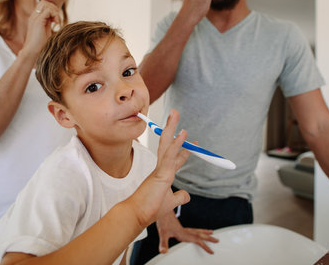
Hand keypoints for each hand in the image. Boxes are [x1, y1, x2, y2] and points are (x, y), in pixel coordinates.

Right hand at [24, 0, 61, 56]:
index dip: (52, 9)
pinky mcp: (38, 21)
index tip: (55, 20)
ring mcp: (35, 18)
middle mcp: (33, 16)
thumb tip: (55, 18)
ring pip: (46, 4)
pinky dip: (54, 15)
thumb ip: (48, 22)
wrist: (32, 51)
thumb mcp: (45, 30)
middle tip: (56, 20)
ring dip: (54, 11)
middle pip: (44, 2)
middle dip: (53, 8)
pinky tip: (55, 23)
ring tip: (56, 21)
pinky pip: (48, 10)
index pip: (43, 5)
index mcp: (35, 18)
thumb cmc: (40, 44)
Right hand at [125, 110, 190, 226]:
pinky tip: (183, 134)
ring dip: (171, 128)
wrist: (136, 215)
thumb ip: (179, 197)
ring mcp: (160, 169)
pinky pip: (170, 156)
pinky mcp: (161, 174)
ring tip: (175, 114)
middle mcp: (161, 168)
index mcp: (163, 174)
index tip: (192, 141)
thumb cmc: (149, 209)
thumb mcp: (170, 202)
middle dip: (172, 128)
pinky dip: (177, 144)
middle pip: (168, 144)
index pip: (175, 156)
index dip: (184, 148)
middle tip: (175, 114)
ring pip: (167, 144)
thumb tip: (187, 195)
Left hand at [156, 211, 217, 254]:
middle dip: (209, 238)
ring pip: (196, 231)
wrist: (160, 210)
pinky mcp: (178, 227)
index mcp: (184, 234)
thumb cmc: (162, 221)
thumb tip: (163, 251)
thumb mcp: (162, 233)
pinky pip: (191, 230)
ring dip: (204, 232)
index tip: (212, 251)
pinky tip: (193, 232)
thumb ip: (163, 243)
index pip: (198, 240)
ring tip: (211, 232)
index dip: (206, 246)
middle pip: (200, 234)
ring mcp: (182, 228)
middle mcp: (185, 231)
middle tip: (217, 239)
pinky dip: (196, 231)